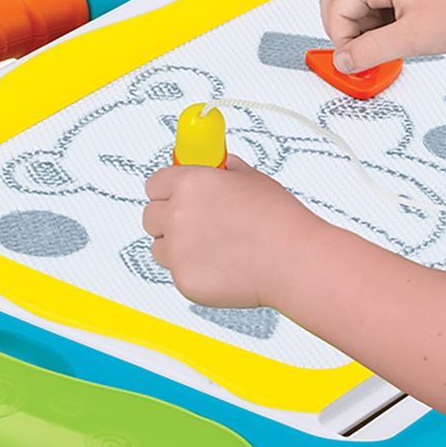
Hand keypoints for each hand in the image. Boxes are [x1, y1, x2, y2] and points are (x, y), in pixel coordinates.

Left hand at [141, 153, 321, 308]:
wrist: (295, 261)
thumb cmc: (279, 219)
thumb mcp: (251, 179)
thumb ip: (223, 170)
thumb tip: (214, 166)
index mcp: (190, 183)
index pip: (154, 184)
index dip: (167, 191)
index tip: (177, 198)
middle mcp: (177, 214)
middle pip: (150, 217)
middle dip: (168, 220)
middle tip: (198, 226)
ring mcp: (177, 250)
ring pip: (159, 248)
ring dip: (177, 248)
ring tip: (215, 249)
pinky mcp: (184, 280)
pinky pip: (178, 273)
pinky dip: (195, 271)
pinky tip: (224, 267)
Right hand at [318, 0, 445, 72]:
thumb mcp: (414, 38)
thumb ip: (371, 51)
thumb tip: (343, 61)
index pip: (337, 4)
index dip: (341, 37)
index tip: (353, 61)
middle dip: (342, 27)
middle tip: (357, 54)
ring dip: (361, 26)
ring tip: (387, 47)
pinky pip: (377, 1)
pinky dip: (378, 22)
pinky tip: (399, 38)